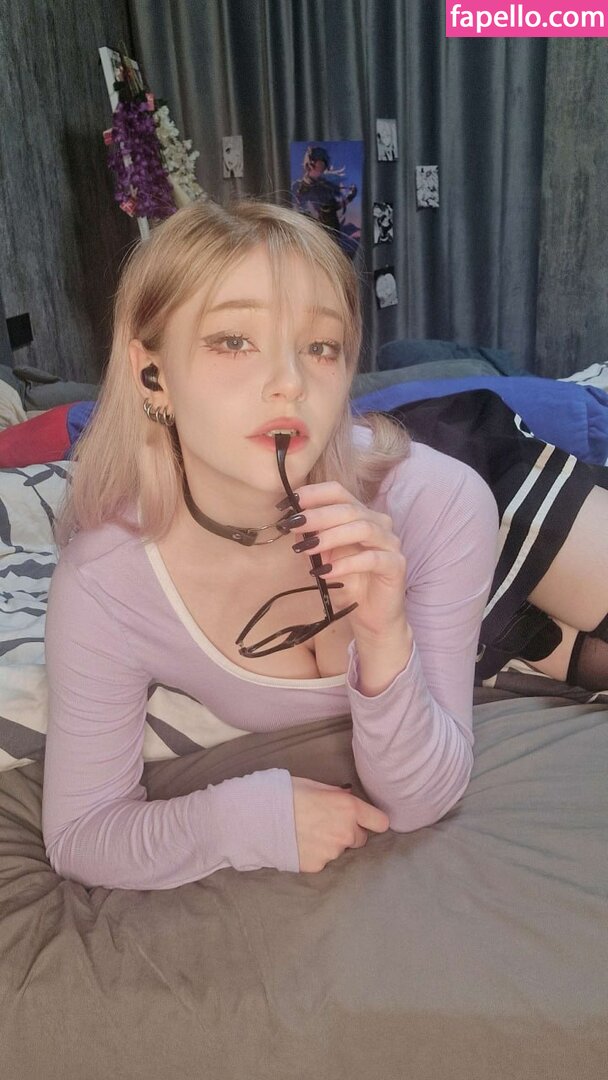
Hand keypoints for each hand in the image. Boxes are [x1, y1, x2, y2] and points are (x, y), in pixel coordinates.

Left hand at [286, 480, 407, 639]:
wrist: (371, 616)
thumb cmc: (348, 582)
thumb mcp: (323, 557)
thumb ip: (312, 537)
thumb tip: (292, 521)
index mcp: (361, 514)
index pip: (338, 492)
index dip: (313, 494)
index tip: (288, 502)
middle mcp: (379, 523)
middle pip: (349, 509)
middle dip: (318, 515)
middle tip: (294, 525)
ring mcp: (390, 543)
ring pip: (363, 529)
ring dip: (331, 536)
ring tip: (308, 548)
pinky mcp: (396, 565)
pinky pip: (371, 559)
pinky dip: (346, 564)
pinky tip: (326, 572)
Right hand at [291, 776, 389, 872]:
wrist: (259, 817)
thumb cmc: (286, 794)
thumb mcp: (315, 786)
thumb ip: (336, 795)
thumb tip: (346, 796)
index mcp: (348, 808)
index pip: (380, 823)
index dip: (373, 822)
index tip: (367, 822)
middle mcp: (345, 832)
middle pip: (361, 839)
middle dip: (349, 833)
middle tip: (328, 824)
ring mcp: (332, 851)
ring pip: (340, 850)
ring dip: (331, 844)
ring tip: (308, 833)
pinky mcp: (317, 866)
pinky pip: (323, 860)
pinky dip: (315, 854)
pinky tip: (300, 843)